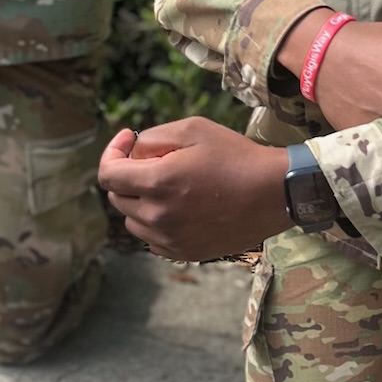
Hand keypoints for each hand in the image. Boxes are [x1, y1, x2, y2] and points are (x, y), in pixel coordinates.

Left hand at [99, 118, 291, 261]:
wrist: (273, 193)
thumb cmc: (235, 156)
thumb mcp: (192, 129)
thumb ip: (151, 139)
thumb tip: (129, 152)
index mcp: (157, 183)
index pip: (107, 174)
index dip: (112, 152)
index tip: (128, 139)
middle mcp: (158, 216)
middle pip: (117, 197)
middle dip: (127, 175)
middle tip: (154, 160)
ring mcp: (170, 239)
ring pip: (132, 221)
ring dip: (140, 200)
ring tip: (169, 184)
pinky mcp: (184, 252)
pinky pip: (152, 238)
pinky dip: (155, 222)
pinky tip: (178, 206)